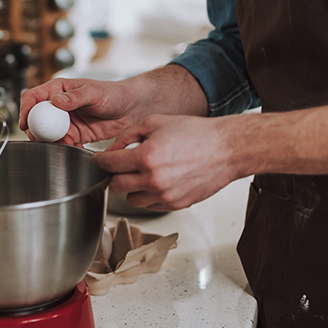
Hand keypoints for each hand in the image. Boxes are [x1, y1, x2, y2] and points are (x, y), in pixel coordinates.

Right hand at [18, 78, 141, 145]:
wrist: (132, 109)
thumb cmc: (114, 93)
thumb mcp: (95, 92)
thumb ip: (76, 97)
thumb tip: (57, 101)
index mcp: (59, 89)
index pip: (34, 97)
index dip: (26, 109)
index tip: (26, 122)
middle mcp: (59, 105)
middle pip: (37, 118)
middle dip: (36, 130)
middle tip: (44, 138)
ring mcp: (66, 121)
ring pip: (48, 133)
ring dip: (52, 141)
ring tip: (66, 142)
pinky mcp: (74, 134)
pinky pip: (62, 142)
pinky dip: (65, 147)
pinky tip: (76, 146)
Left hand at [92, 114, 239, 210]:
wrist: (226, 149)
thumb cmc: (196, 133)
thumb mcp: (155, 122)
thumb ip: (127, 135)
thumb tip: (112, 149)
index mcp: (147, 157)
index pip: (109, 164)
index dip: (101, 160)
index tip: (100, 160)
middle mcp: (154, 179)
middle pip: (116, 186)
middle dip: (115, 174)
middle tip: (122, 166)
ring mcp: (165, 195)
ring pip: (131, 200)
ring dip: (132, 188)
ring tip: (144, 173)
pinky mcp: (175, 204)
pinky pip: (150, 205)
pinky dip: (149, 195)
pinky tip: (158, 180)